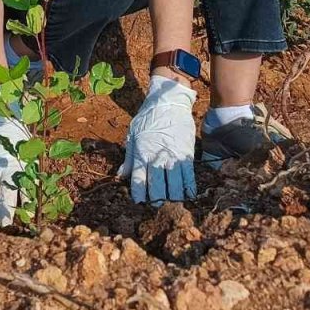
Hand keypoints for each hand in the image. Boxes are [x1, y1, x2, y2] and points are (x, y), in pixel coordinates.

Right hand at [0, 87, 29, 226]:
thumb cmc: (16, 137)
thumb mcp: (29, 150)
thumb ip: (32, 168)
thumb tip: (43, 187)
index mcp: (20, 163)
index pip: (24, 186)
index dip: (25, 201)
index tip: (28, 216)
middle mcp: (5, 166)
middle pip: (5, 191)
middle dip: (6, 208)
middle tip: (6, 224)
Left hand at [117, 74, 197, 203]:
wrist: (168, 102)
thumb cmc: (148, 118)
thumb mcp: (133, 135)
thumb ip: (129, 158)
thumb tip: (121, 176)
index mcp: (141, 153)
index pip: (139, 180)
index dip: (139, 194)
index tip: (139, 203)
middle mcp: (157, 157)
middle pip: (157, 187)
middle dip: (156, 200)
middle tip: (156, 206)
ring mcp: (173, 157)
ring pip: (173, 185)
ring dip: (172, 197)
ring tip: (171, 204)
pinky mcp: (187, 154)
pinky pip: (188, 176)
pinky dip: (188, 188)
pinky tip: (188, 196)